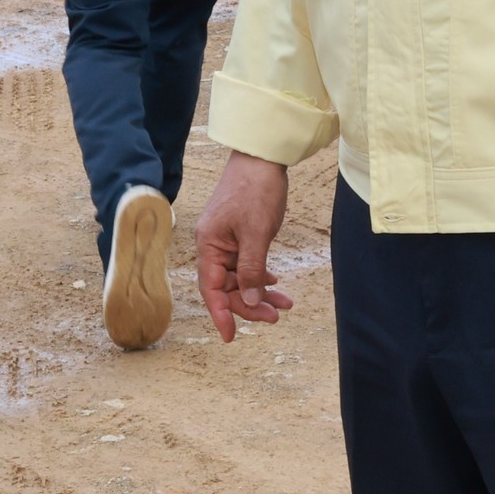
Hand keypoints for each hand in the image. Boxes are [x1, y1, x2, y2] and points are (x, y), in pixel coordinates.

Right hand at [194, 153, 293, 341]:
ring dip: (261, 291)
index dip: (221, 314)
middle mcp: (213, 245)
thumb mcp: (256, 233)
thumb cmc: (255, 190)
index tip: (231, 337)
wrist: (262, 156)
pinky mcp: (239, 234)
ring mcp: (226, 240)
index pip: (211, 289)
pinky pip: (247, 264)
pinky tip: (275, 280)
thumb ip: (252, 269)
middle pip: (227, 286)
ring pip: (240, 276)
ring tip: (285, 303)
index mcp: (209, 245)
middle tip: (277, 315)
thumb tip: (251, 302)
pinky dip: (261, 274)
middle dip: (250, 304)